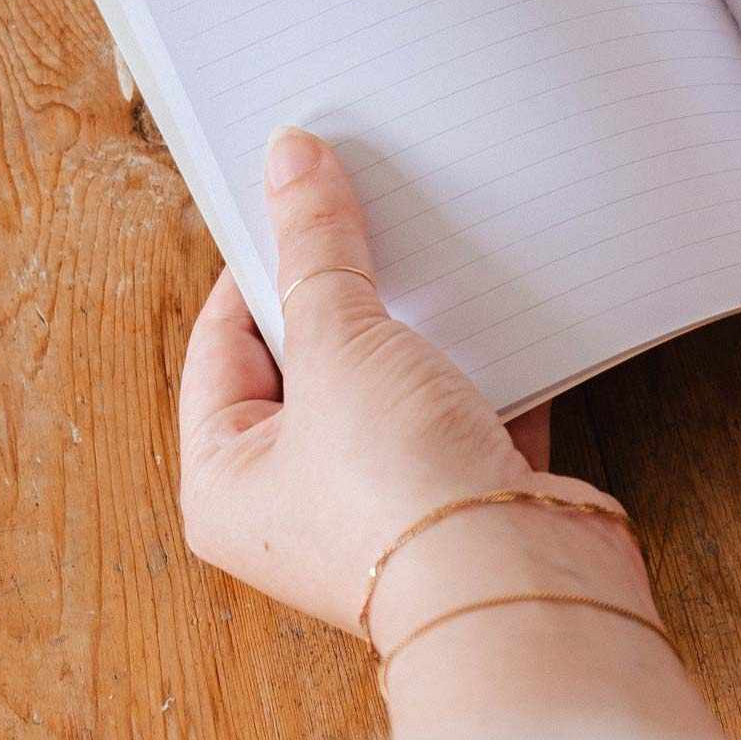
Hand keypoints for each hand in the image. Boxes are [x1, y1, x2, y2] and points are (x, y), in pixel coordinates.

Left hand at [178, 127, 715, 739]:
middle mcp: (298, 503)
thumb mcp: (339, 342)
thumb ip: (316, 248)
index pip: (222, 346)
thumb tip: (290, 159)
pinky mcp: (467, 498)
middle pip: (313, 362)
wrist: (518, 580)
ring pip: (397, 383)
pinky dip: (490, 364)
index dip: (258, 264)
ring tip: (438, 247)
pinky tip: (509, 306)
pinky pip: (469, 409)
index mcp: (226, 482)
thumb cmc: (394, 487)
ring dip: (423, 325)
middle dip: (348, 291)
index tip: (296, 194)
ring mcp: (388, 503)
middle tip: (368, 208)